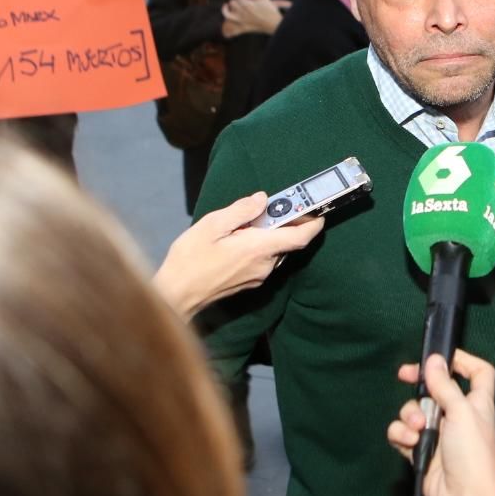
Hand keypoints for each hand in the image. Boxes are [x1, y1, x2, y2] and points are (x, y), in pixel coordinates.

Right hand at [150, 191, 323, 316]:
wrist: (176, 295)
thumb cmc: (190, 259)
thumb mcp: (212, 225)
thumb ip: (241, 211)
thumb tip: (262, 199)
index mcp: (259, 249)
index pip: (300, 237)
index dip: (313, 223)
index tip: (318, 210)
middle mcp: (265, 265)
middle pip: (288, 242)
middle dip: (286, 223)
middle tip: (273, 207)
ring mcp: (258, 277)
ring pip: (275, 251)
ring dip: (270, 235)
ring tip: (249, 222)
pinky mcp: (250, 282)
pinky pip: (264, 260)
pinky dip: (261, 246)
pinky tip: (240, 240)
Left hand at [221, 0, 286, 37]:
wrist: (274, 24)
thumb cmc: (270, 10)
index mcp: (247, 4)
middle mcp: (242, 13)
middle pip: (232, 3)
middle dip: (236, 1)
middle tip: (241, 2)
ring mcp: (242, 21)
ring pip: (227, 14)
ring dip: (226, 9)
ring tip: (226, 6)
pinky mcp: (243, 28)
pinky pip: (232, 31)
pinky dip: (228, 31)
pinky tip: (226, 28)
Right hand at [388, 351, 494, 495]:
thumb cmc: (473, 454)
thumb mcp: (461, 412)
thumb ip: (444, 385)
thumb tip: (434, 360)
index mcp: (477, 402)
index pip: (477, 373)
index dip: (463, 360)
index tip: (441, 357)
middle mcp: (458, 415)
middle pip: (435, 388)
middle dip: (419, 384)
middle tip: (404, 374)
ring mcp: (439, 433)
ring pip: (414, 411)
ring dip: (409, 415)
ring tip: (417, 429)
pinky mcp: (422, 450)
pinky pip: (403, 434)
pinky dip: (401, 435)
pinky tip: (409, 443)